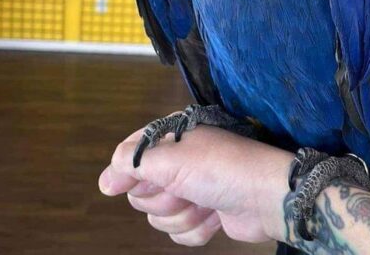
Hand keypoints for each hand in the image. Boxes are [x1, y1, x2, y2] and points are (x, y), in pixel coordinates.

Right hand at [99, 125, 292, 246]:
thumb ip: (134, 164)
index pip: (132, 153)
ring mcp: (192, 188)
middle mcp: (179, 161)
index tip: (119, 187)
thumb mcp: (172, 159)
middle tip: (184, 187)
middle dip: (163, 197)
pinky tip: (214, 216)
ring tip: (205, 201)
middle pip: (142, 191)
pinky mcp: (203, 213)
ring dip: (183, 214)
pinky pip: (179, 232)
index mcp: (173, 137)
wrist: (264, 197)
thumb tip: (105, 180)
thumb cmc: (219, 169)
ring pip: (160, 216)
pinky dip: (196, 229)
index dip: (126, 172)